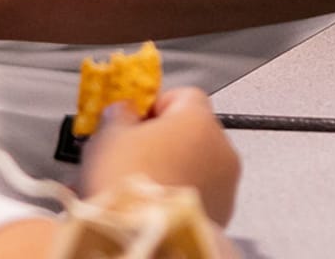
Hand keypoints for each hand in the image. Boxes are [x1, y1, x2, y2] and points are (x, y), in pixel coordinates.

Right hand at [83, 89, 240, 225]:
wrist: (145, 239)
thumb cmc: (127, 183)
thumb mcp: (108, 138)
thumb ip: (118, 116)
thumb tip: (124, 111)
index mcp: (198, 118)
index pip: (181, 96)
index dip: (151, 109)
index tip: (128, 126)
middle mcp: (221, 145)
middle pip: (186, 135)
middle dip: (154, 147)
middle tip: (121, 166)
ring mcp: (226, 182)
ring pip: (191, 168)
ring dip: (164, 175)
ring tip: (130, 196)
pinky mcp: (222, 214)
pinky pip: (195, 198)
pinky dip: (174, 202)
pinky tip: (146, 213)